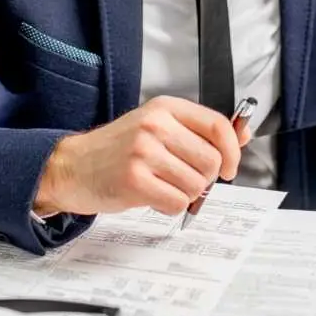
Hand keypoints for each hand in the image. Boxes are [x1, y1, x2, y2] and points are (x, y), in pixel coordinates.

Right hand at [33, 96, 251, 216]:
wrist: (72, 166)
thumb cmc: (119, 149)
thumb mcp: (160, 127)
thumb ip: (200, 131)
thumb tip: (243, 135)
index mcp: (166, 108)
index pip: (218, 126)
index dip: (232, 151)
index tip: (229, 167)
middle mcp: (155, 125)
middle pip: (212, 160)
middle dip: (205, 178)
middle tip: (183, 178)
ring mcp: (143, 152)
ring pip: (197, 184)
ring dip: (186, 193)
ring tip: (162, 185)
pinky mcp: (133, 181)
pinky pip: (177, 202)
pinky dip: (171, 206)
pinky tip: (153, 196)